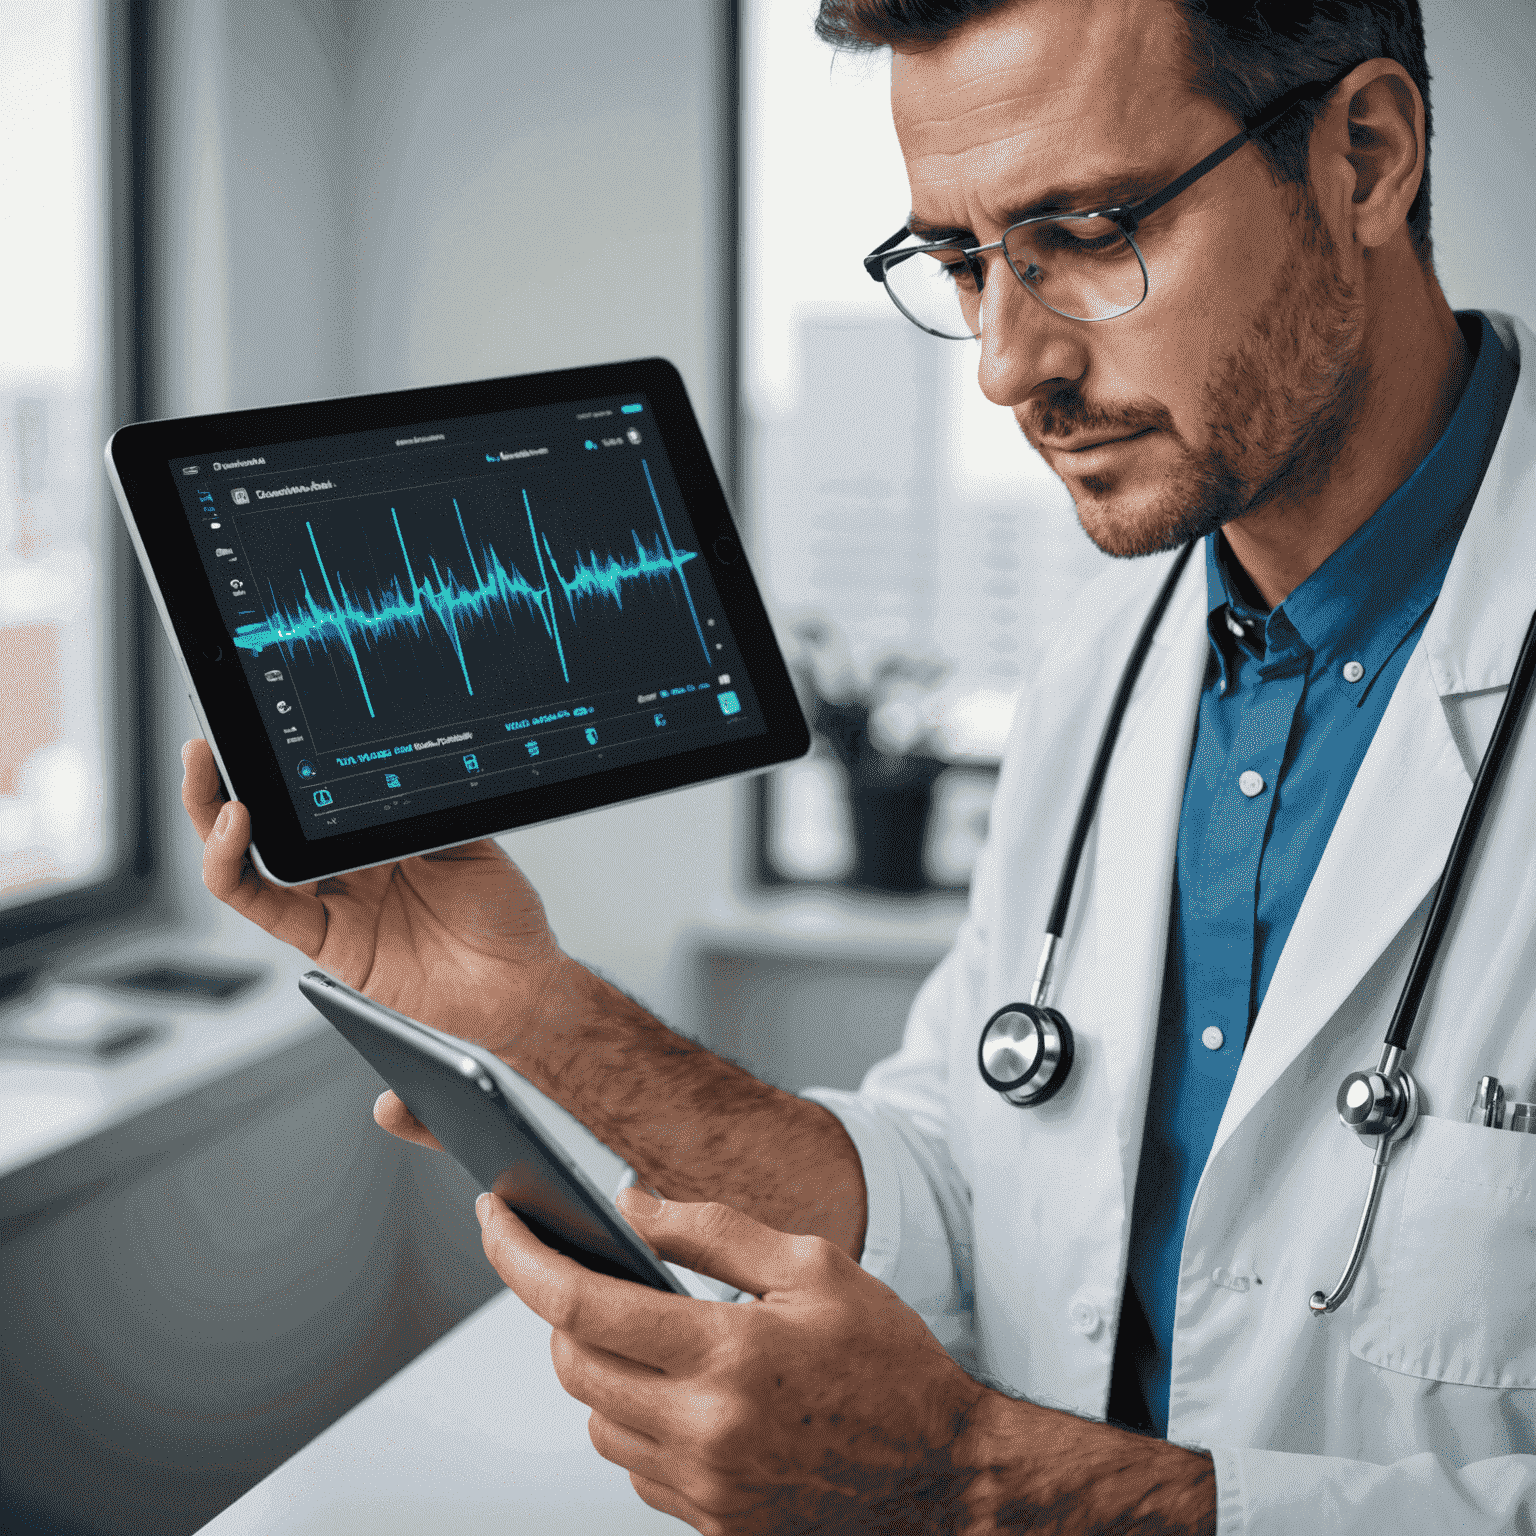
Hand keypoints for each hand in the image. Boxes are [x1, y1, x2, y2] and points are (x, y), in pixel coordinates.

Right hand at [180, 738, 565, 1058]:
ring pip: (243, 859)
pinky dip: (233, 867)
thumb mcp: (467, 837)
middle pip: (265, 821)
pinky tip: (235, 828)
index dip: (274, 760)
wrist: (520, 982)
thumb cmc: (501, 915)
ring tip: (206, 770)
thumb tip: (382, 754)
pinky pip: (261, 904)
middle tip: (204, 742)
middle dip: (223, 777)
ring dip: (211, 813)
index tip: (255, 718)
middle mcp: (345, 867)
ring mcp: (332, 902)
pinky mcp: (325, 940)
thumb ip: (419, 801)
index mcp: (375, 834)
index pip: (309, 791)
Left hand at [477, 1186, 986, 1534]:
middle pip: (573, 1367)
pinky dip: (640, 1424)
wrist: (947, 1478)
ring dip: (603, 1372)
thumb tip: (628, 1204)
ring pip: (598, 1421)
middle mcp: (703, 1432)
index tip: (495, 1217)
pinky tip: (688, 1395)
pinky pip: (637, 1470)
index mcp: (726, 1355)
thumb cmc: (889, 1364)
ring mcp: (704, 1489)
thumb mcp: (814, 1266)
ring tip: (657, 1338)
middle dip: (561, 1313)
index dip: (521, 1256)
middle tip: (588, 1273)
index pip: (581, 1304)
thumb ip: (710, 1229)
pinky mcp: (713, 1526)